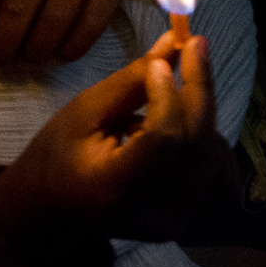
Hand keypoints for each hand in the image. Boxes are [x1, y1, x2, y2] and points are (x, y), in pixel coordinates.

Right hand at [0, 33, 236, 244]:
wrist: (53, 210)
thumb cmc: (57, 156)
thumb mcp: (84, 112)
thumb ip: (132, 81)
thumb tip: (173, 45)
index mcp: (117, 189)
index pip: (164, 141)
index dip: (170, 95)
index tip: (167, 56)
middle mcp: (155, 213)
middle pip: (197, 145)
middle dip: (201, 91)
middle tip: (195, 46)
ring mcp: (176, 220)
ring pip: (212, 153)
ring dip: (199, 113)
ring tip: (166, 97)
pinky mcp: (187, 217)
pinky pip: (212, 168)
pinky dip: (201, 135)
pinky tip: (175, 125)